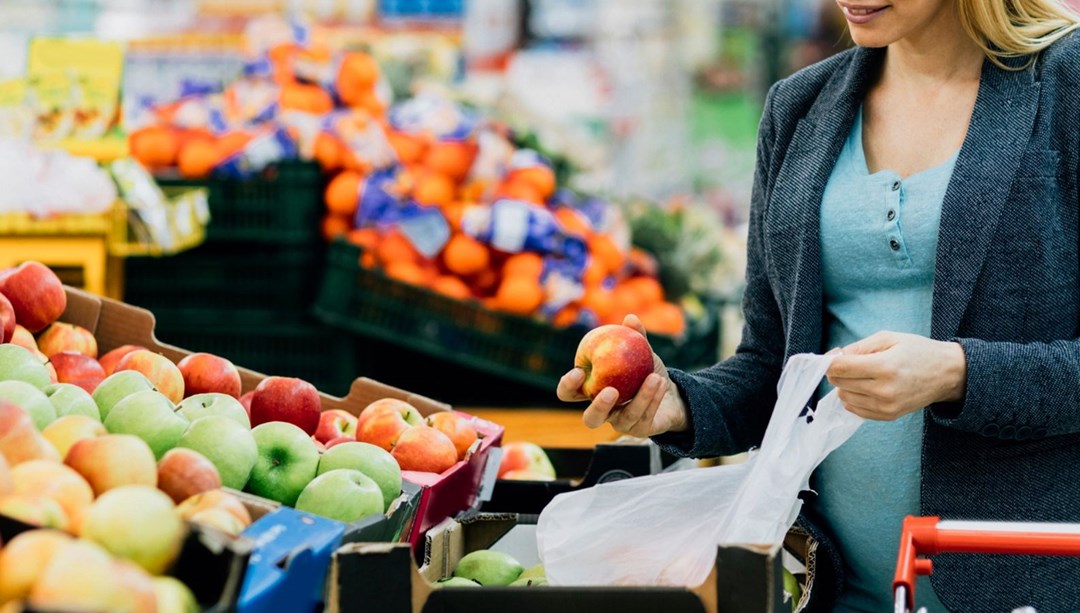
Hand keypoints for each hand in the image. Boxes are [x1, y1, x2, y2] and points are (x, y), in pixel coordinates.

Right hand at [556, 315, 688, 437]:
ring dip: (640, 397)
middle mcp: (604, 411)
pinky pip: (644, 417)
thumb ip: (634, 337)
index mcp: (593, 392)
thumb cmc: (645, 371)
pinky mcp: (639, 431)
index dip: (568, 386)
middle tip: (611, 390)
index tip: (578, 371)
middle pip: (590, 419)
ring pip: (624, 419)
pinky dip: (653, 398)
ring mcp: (621, 424)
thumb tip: (630, 318)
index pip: (570, 393)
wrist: (671, 394)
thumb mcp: (640, 352)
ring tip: (653, 377)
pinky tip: (660, 382)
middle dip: (598, 406)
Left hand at [825, 331, 966, 419]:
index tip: (834, 356)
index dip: (830, 361)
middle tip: (849, 362)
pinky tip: (865, 387)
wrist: (947, 374)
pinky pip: (855, 410)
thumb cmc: (917, 351)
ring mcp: (886, 406)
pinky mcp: (888, 416)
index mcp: (884, 367)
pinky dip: (853, 397)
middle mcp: (884, 390)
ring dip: (845, 385)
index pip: (840, 368)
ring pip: (844, 397)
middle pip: (839, 383)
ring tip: (862, 374)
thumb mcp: (888, 338)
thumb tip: (834, 357)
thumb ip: (858, 347)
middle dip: (837, 372)